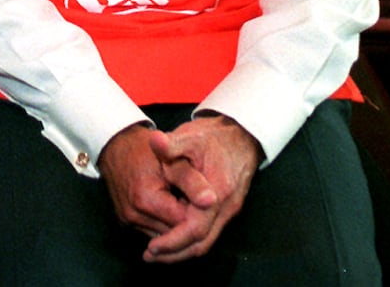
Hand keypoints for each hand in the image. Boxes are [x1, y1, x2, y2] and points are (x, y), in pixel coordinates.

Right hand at [98, 122, 215, 243]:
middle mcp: (133, 214)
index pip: (184, 222)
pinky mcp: (125, 221)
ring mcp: (128, 219)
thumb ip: (193, 182)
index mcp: (145, 199)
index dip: (197, 211)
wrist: (116, 145)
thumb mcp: (173, 160)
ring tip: (180, 199)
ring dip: (176, 222)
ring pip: (164, 234)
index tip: (203, 197)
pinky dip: (164, 220)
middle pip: (174, 231)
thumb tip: (212, 201)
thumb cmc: (146, 149)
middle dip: (187, 219)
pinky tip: (169, 203)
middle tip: (193, 198)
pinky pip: (153, 229)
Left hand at [139, 114, 261, 263]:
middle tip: (149, 256)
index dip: (172, 241)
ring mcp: (228, 210)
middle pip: (201, 243)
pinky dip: (190, 239)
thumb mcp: (190, 137)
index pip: (195, 229)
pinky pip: (209, 233)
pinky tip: (172, 237)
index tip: (151, 247)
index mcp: (217, 192)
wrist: (240, 135)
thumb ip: (171, 144)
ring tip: (156, 252)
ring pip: (206, 241)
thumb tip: (155, 141)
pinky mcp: (226, 209)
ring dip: (181, 249)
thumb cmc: (213, 137)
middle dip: (174, 253)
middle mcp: (226, 207)